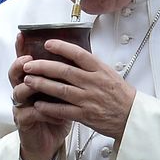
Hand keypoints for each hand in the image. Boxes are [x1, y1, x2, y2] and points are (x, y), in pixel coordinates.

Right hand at [10, 33, 70, 159]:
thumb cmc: (58, 114)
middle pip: (16, 74)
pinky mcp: (25, 123)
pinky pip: (28, 114)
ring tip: (33, 84)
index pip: (26, 61)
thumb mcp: (63, 92)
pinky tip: (46, 111)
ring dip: (27, 87)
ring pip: (18, 93)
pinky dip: (39, 111)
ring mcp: (22, 107)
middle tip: (28, 61)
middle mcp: (25, 91)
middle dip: (20, 65)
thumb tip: (77, 54)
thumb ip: (64, 75)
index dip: (22, 48)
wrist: (52, 142)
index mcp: (35, 80)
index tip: (22, 35)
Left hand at [20, 39, 136, 144]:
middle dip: (43, 67)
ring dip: (42, 84)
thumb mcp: (109, 74)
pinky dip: (49, 107)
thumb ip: (91, 67)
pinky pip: (63, 110)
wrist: (131, 116)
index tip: (48, 43)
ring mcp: (89, 99)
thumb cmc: (120, 95)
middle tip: (29, 65)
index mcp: (100, 70)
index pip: (79, 54)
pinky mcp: (86, 115)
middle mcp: (93, 82)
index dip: (62, 47)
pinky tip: (38, 104)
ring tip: (27, 81)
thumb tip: (73, 56)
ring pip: (60, 89)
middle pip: (64, 71)